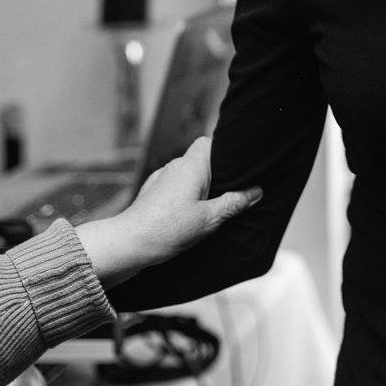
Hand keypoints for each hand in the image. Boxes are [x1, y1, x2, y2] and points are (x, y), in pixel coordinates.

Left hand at [74, 136, 260, 285]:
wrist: (129, 244)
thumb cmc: (167, 230)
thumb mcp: (209, 219)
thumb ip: (234, 203)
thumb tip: (256, 192)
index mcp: (191, 166)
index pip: (208, 142)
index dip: (223, 151)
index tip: (235, 168)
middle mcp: (174, 166)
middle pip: (199, 159)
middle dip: (214, 174)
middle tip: (227, 194)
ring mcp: (160, 179)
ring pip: (186, 174)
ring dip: (198, 187)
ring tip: (208, 209)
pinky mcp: (152, 193)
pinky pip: (174, 187)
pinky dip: (184, 196)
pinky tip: (187, 216)